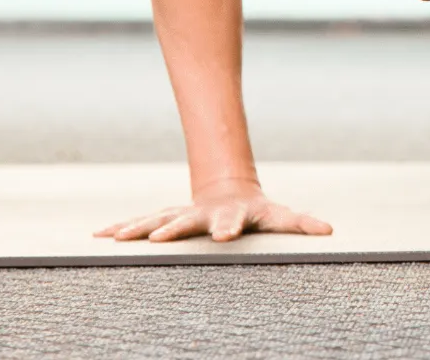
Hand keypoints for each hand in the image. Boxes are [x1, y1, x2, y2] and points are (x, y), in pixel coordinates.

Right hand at [93, 179, 332, 242]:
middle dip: (173, 228)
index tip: (224, 235)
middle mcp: (201, 214)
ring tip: (115, 236)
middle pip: (186, 221)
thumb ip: (302, 223)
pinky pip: (140, 224)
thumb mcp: (280, 217)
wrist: (231, 192)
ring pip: (156, 220)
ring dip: (138, 228)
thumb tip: (330, 230)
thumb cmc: (258, 212)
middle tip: (159, 238)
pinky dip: (121, 228)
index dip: (229, 227)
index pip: (230, 222)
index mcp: (230, 216)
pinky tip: (99, 236)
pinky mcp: (165, 219)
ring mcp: (181, 215)